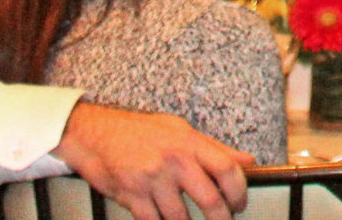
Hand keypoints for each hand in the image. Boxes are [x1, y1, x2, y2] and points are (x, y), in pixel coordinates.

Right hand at [56, 102, 250, 219]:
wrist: (95, 135)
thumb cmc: (138, 131)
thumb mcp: (180, 130)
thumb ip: (214, 148)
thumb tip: (247, 161)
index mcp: (188, 142)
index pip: (226, 167)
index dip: (238, 190)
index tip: (239, 203)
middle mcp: (174, 160)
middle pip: (209, 199)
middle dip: (220, 218)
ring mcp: (152, 180)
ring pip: (180, 217)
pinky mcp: (132, 196)